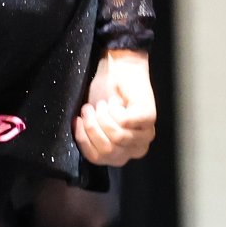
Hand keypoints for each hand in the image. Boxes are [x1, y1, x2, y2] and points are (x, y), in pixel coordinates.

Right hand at [75, 49, 155, 166]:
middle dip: (92, 126)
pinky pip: (124, 122)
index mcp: (121, 154)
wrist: (119, 69)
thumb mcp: (93, 120)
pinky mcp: (149, 118)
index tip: (76, 121)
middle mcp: (137, 148)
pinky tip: (115, 101)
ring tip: (101, 104)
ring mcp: (146, 134)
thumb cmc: (104, 95)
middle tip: (88, 109)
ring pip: (117, 137)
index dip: (83, 140)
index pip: (97, 158)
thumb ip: (91, 138)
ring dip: (103, 116)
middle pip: (107, 149)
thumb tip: (82, 142)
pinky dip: (114, 109)